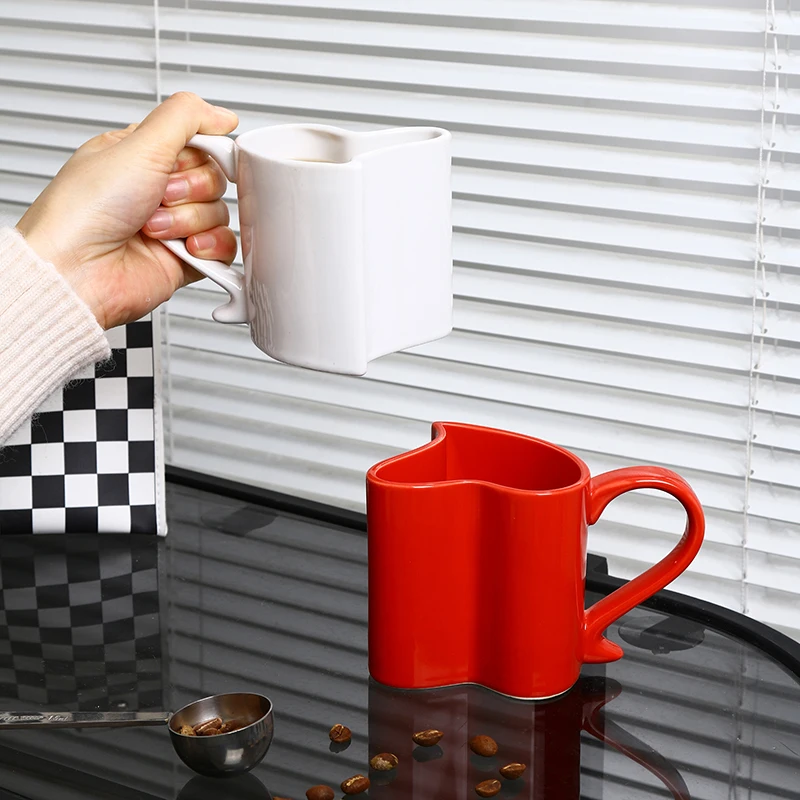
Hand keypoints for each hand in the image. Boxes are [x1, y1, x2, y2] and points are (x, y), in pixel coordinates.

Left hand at [16, 92, 238, 329]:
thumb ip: (186, 117)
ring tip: (154, 228)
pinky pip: (224, 247)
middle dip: (189, 189)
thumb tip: (223, 115)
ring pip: (218, 213)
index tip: (190, 159)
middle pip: (213, 179)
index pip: (198, 143)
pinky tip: (184, 249)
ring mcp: (174, 226)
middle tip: (159, 196)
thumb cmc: (86, 210)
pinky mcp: (187, 259)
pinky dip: (210, 247)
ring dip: (189, 220)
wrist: (78, 269)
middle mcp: (158, 190)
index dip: (202, 152)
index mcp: (142, 156)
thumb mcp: (138, 144)